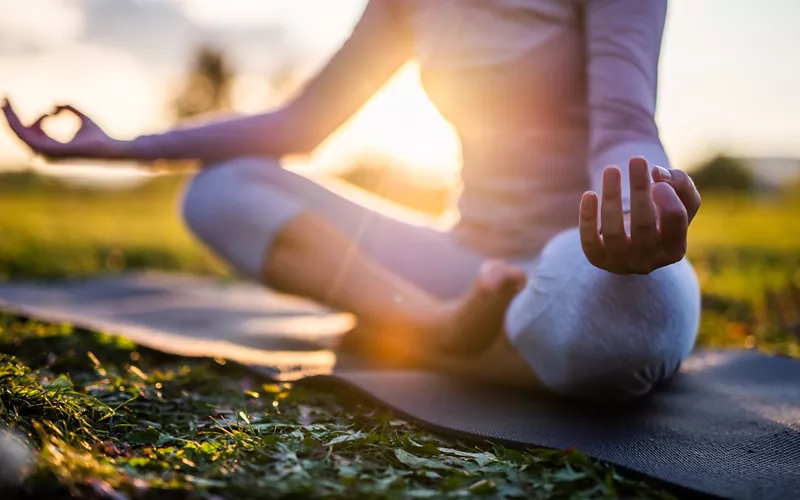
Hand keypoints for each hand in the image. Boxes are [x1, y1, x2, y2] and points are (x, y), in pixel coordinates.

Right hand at [2, 97, 125, 159]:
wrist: (109, 146)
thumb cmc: (97, 134)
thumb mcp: (80, 115)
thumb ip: (65, 108)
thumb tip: (53, 105)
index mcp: (50, 146)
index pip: (27, 131)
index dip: (16, 117)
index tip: (8, 99)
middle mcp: (45, 152)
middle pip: (20, 133)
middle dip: (9, 116)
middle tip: (3, 99)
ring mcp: (46, 153)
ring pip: (20, 134)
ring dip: (11, 118)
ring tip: (7, 102)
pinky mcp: (50, 150)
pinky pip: (28, 137)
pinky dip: (20, 123)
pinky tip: (21, 111)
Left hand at [579, 157, 700, 274]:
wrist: (634, 246)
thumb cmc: (660, 219)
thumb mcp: (680, 202)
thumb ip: (680, 183)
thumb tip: (657, 172)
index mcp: (674, 249)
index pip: (675, 219)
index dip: (668, 195)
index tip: (658, 178)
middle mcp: (649, 261)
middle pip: (643, 224)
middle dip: (639, 189)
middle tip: (637, 159)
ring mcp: (621, 263)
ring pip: (614, 231)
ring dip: (611, 197)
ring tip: (611, 169)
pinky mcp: (598, 259)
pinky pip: (589, 240)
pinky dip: (588, 217)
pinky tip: (589, 194)